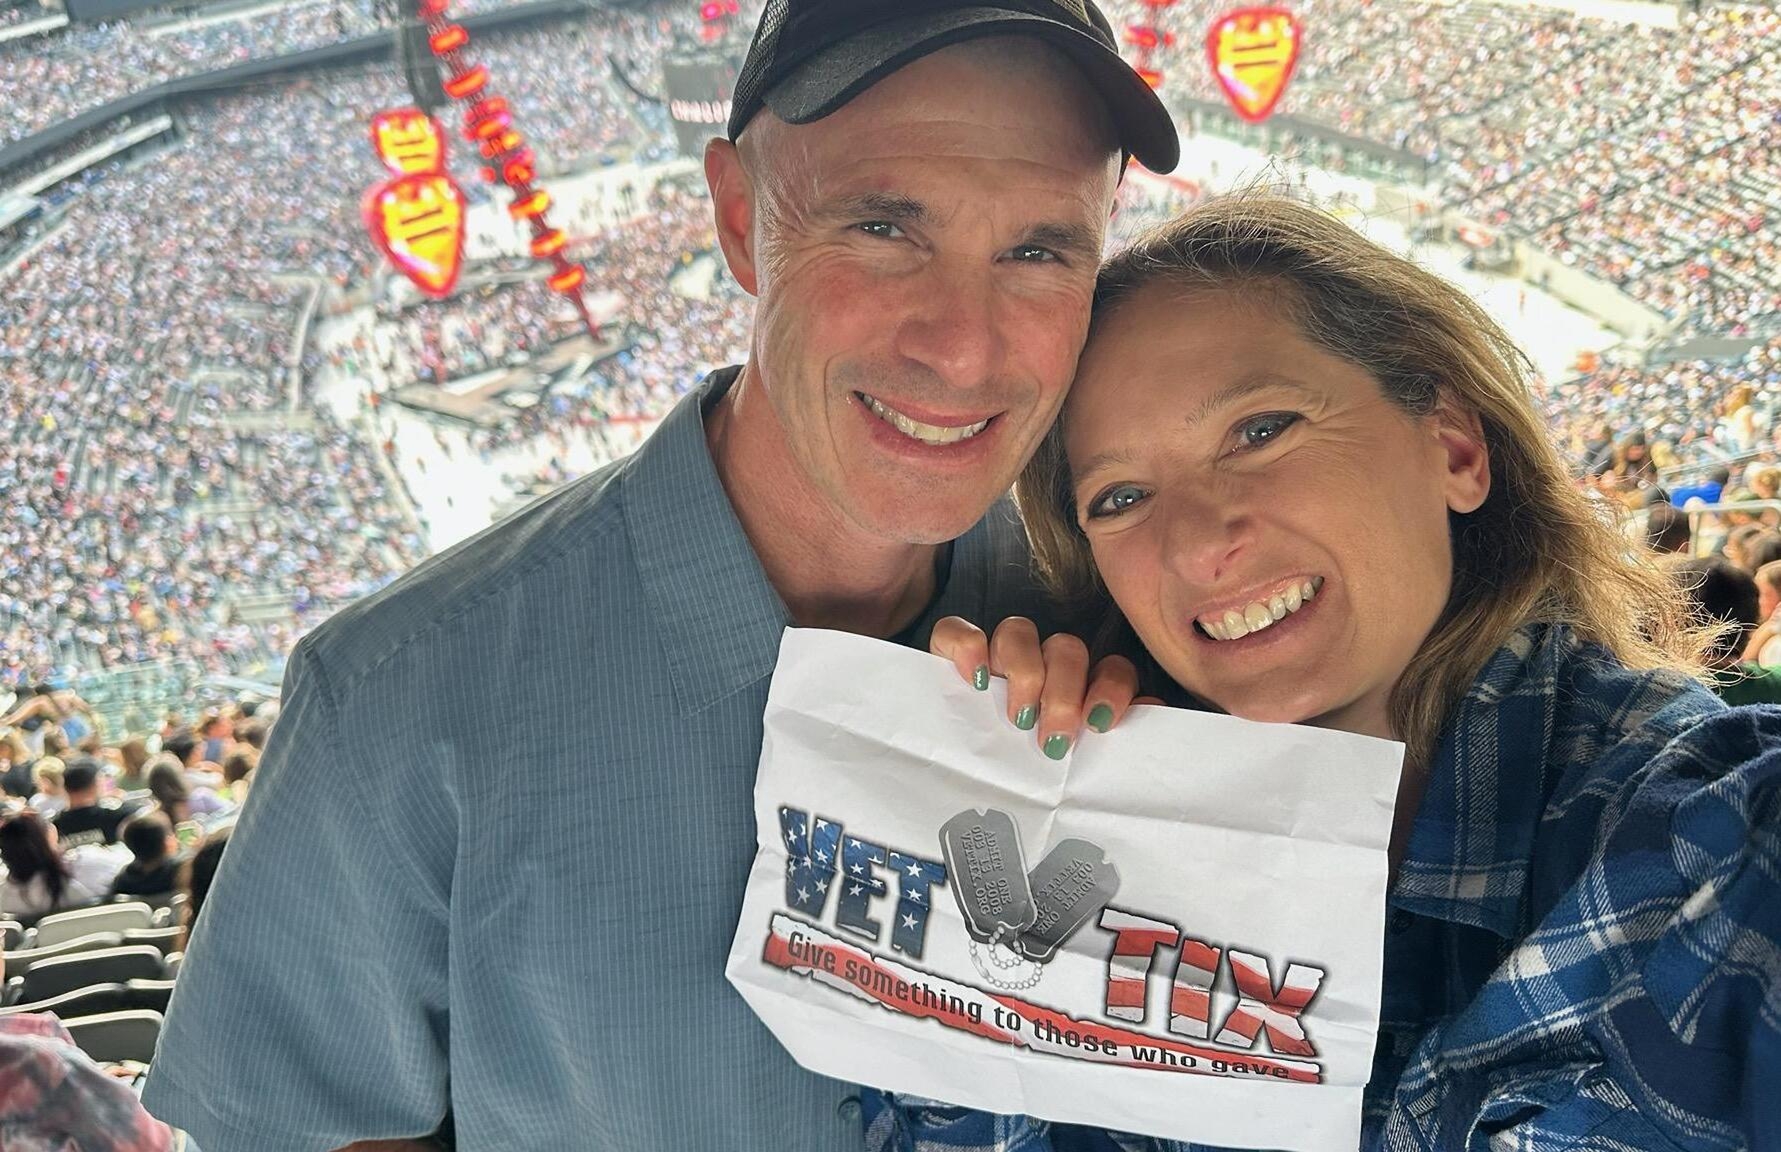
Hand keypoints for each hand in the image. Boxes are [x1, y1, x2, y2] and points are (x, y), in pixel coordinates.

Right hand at [930, 616, 1148, 759]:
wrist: (963, 788)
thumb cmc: (1030, 780)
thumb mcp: (1078, 769)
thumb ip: (1118, 744)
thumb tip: (1151, 717)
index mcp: (1080, 691)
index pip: (1111, 669)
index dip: (1111, 689)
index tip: (1098, 723)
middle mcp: (1044, 666)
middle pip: (1065, 648)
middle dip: (1063, 691)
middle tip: (1052, 736)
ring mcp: (999, 658)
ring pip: (1019, 631)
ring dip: (1024, 670)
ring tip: (1017, 717)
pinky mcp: (954, 654)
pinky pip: (957, 630)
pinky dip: (967, 646)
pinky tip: (975, 679)